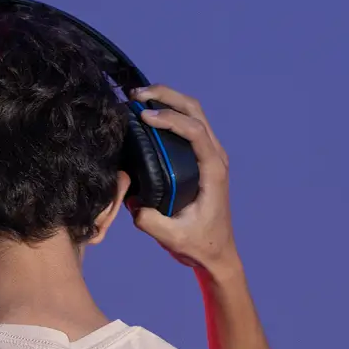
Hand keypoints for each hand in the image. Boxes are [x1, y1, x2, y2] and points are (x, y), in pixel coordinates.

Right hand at [126, 84, 238, 274]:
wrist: (217, 253)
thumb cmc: (199, 245)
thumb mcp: (173, 238)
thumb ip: (151, 222)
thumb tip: (132, 203)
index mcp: (213, 170)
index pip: (194, 131)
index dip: (170, 119)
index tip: (145, 117)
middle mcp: (216, 156)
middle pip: (195, 110)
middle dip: (166, 96)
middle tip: (137, 95)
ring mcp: (211, 154)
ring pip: (194, 112)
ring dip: (168, 99)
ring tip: (139, 99)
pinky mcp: (203, 158)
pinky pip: (189, 124)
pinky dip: (170, 113)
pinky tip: (149, 115)